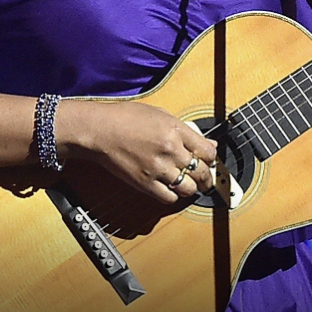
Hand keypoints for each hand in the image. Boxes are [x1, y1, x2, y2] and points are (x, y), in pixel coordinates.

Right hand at [56, 101, 218, 203]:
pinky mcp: (146, 183)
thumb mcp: (160, 114)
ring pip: (189, 188)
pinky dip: (174, 195)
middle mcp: (170, 150)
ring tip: (190, 185)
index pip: (207, 151)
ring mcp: (158, 168)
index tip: (209, 160)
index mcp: (175, 130)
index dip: (212, 158)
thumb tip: (205, 141)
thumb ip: (185, 129)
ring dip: (192, 187)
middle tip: (206, 178)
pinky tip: (171, 188)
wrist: (100, 130)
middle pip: (202, 171)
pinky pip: (170, 197)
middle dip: (207, 177)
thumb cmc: (125, 118)